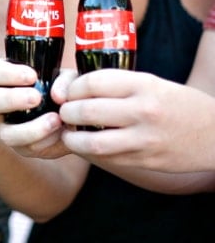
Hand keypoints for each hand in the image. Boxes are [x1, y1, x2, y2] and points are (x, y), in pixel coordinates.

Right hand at [0, 62, 76, 158]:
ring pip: (5, 133)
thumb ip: (65, 82)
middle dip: (10, 99)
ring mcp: (6, 127)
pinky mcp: (21, 146)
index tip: (32, 77)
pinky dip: (45, 141)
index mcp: (5, 78)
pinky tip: (61, 132)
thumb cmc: (67, 89)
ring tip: (55, 120)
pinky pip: (26, 148)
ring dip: (30, 129)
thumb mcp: (70, 80)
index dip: (7, 74)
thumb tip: (57, 95)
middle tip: (35, 98)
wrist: (79, 116)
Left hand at [60, 69, 214, 171]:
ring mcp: (144, 139)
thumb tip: (74, 87)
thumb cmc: (178, 104)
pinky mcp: (144, 160)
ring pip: (92, 141)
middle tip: (64, 112)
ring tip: (68, 132)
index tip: (68, 92)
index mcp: (143, 85)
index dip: (73, 87)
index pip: (93, 82)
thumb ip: (117, 85)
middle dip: (67, 111)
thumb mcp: (152, 83)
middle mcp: (143, 111)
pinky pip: (106, 158)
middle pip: (87, 110)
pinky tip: (84, 145)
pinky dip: (88, 152)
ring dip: (72, 137)